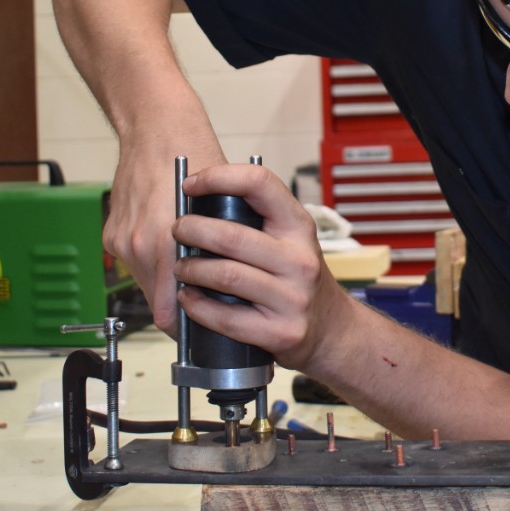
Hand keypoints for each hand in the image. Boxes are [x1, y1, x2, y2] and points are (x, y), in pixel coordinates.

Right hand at [103, 131, 225, 335]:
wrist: (156, 128)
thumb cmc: (192, 155)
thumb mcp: (223, 204)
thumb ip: (225, 244)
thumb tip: (237, 280)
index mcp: (166, 242)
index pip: (172, 310)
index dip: (191, 325)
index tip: (207, 332)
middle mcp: (139, 246)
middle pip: (159, 303)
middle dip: (183, 308)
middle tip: (207, 310)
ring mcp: (123, 242)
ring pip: (148, 285)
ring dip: (168, 287)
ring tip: (193, 282)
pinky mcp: (113, 235)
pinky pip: (135, 265)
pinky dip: (153, 265)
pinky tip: (172, 254)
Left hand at [172, 161, 351, 370]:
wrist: (331, 329)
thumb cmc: (299, 277)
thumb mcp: (291, 239)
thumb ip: (257, 220)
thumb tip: (198, 200)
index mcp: (299, 227)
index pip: (259, 184)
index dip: (218, 177)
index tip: (191, 184)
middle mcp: (300, 260)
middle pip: (231, 236)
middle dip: (192, 230)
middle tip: (178, 231)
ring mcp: (292, 299)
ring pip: (225, 276)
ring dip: (190, 269)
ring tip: (180, 267)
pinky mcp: (279, 332)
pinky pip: (225, 318)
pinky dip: (197, 306)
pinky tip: (188, 298)